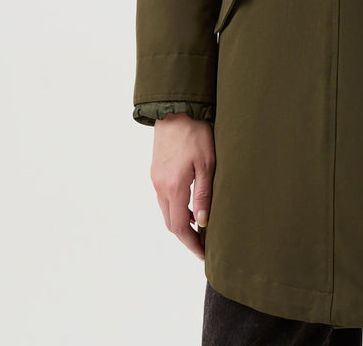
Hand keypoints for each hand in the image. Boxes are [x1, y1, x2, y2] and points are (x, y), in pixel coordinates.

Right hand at [150, 113, 214, 259]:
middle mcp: (160, 186)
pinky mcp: (156, 170)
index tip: (204, 253)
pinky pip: (164, 197)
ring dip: (181, 221)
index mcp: (173, 187)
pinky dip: (176, 207)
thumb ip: (204, 195)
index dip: (191, 243)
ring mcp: (156, 178)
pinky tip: (191, 204)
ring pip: (166, 210)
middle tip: (203, 244)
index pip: (178, 227)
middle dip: (186, 236)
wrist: (176, 109)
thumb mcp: (207, 164)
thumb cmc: (196, 133)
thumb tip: (202, 223)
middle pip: (170, 222)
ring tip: (200, 226)